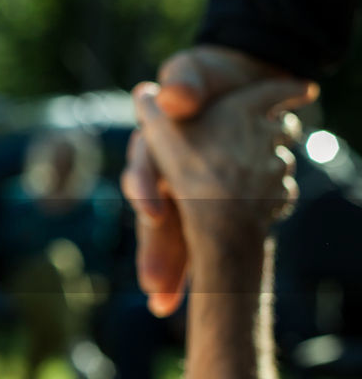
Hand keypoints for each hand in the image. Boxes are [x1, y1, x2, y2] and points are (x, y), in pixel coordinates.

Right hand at [122, 45, 295, 314]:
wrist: (231, 92)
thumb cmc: (205, 81)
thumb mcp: (194, 74)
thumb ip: (185, 83)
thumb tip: (172, 98)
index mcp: (156, 145)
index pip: (146, 170)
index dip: (146, 190)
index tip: (152, 211)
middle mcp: (164, 175)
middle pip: (155, 219)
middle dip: (155, 254)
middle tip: (154, 287)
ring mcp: (181, 196)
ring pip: (174, 237)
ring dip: (170, 270)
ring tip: (164, 304)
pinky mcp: (201, 209)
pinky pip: (199, 240)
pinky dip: (198, 268)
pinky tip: (189, 297)